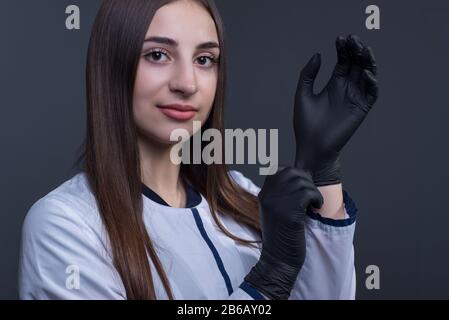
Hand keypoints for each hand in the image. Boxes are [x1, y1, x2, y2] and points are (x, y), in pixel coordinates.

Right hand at [244, 167, 322, 299]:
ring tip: (314, 203)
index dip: (295, 174)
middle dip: (306, 180)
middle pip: (292, 172)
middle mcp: (268, 196)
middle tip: (311, 195)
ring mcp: (277, 204)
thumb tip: (302, 176)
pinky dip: (317, 198)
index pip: (279, 170)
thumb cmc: (281, 236)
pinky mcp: (289, 214)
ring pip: (302, 182)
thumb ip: (281, 194)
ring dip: (313, 191)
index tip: (303, 186)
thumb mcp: (275, 211)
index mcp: (264, 195)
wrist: (278, 260)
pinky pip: (308, 194)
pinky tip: (316, 207)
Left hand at [293, 34, 378, 185]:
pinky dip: (371, 82)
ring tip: (363, 50)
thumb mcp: (302, 94)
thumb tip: (319, 54)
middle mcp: (346, 88)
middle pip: (356, 64)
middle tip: (353, 39)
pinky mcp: (361, 109)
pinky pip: (371, 92)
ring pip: (367, 75)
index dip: (343, 49)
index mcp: (333, 84)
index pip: (343, 61)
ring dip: (367, 62)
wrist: (311, 146)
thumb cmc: (305, 123)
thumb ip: (308, 74)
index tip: (340, 38)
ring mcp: (355, 98)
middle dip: (356, 50)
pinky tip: (364, 72)